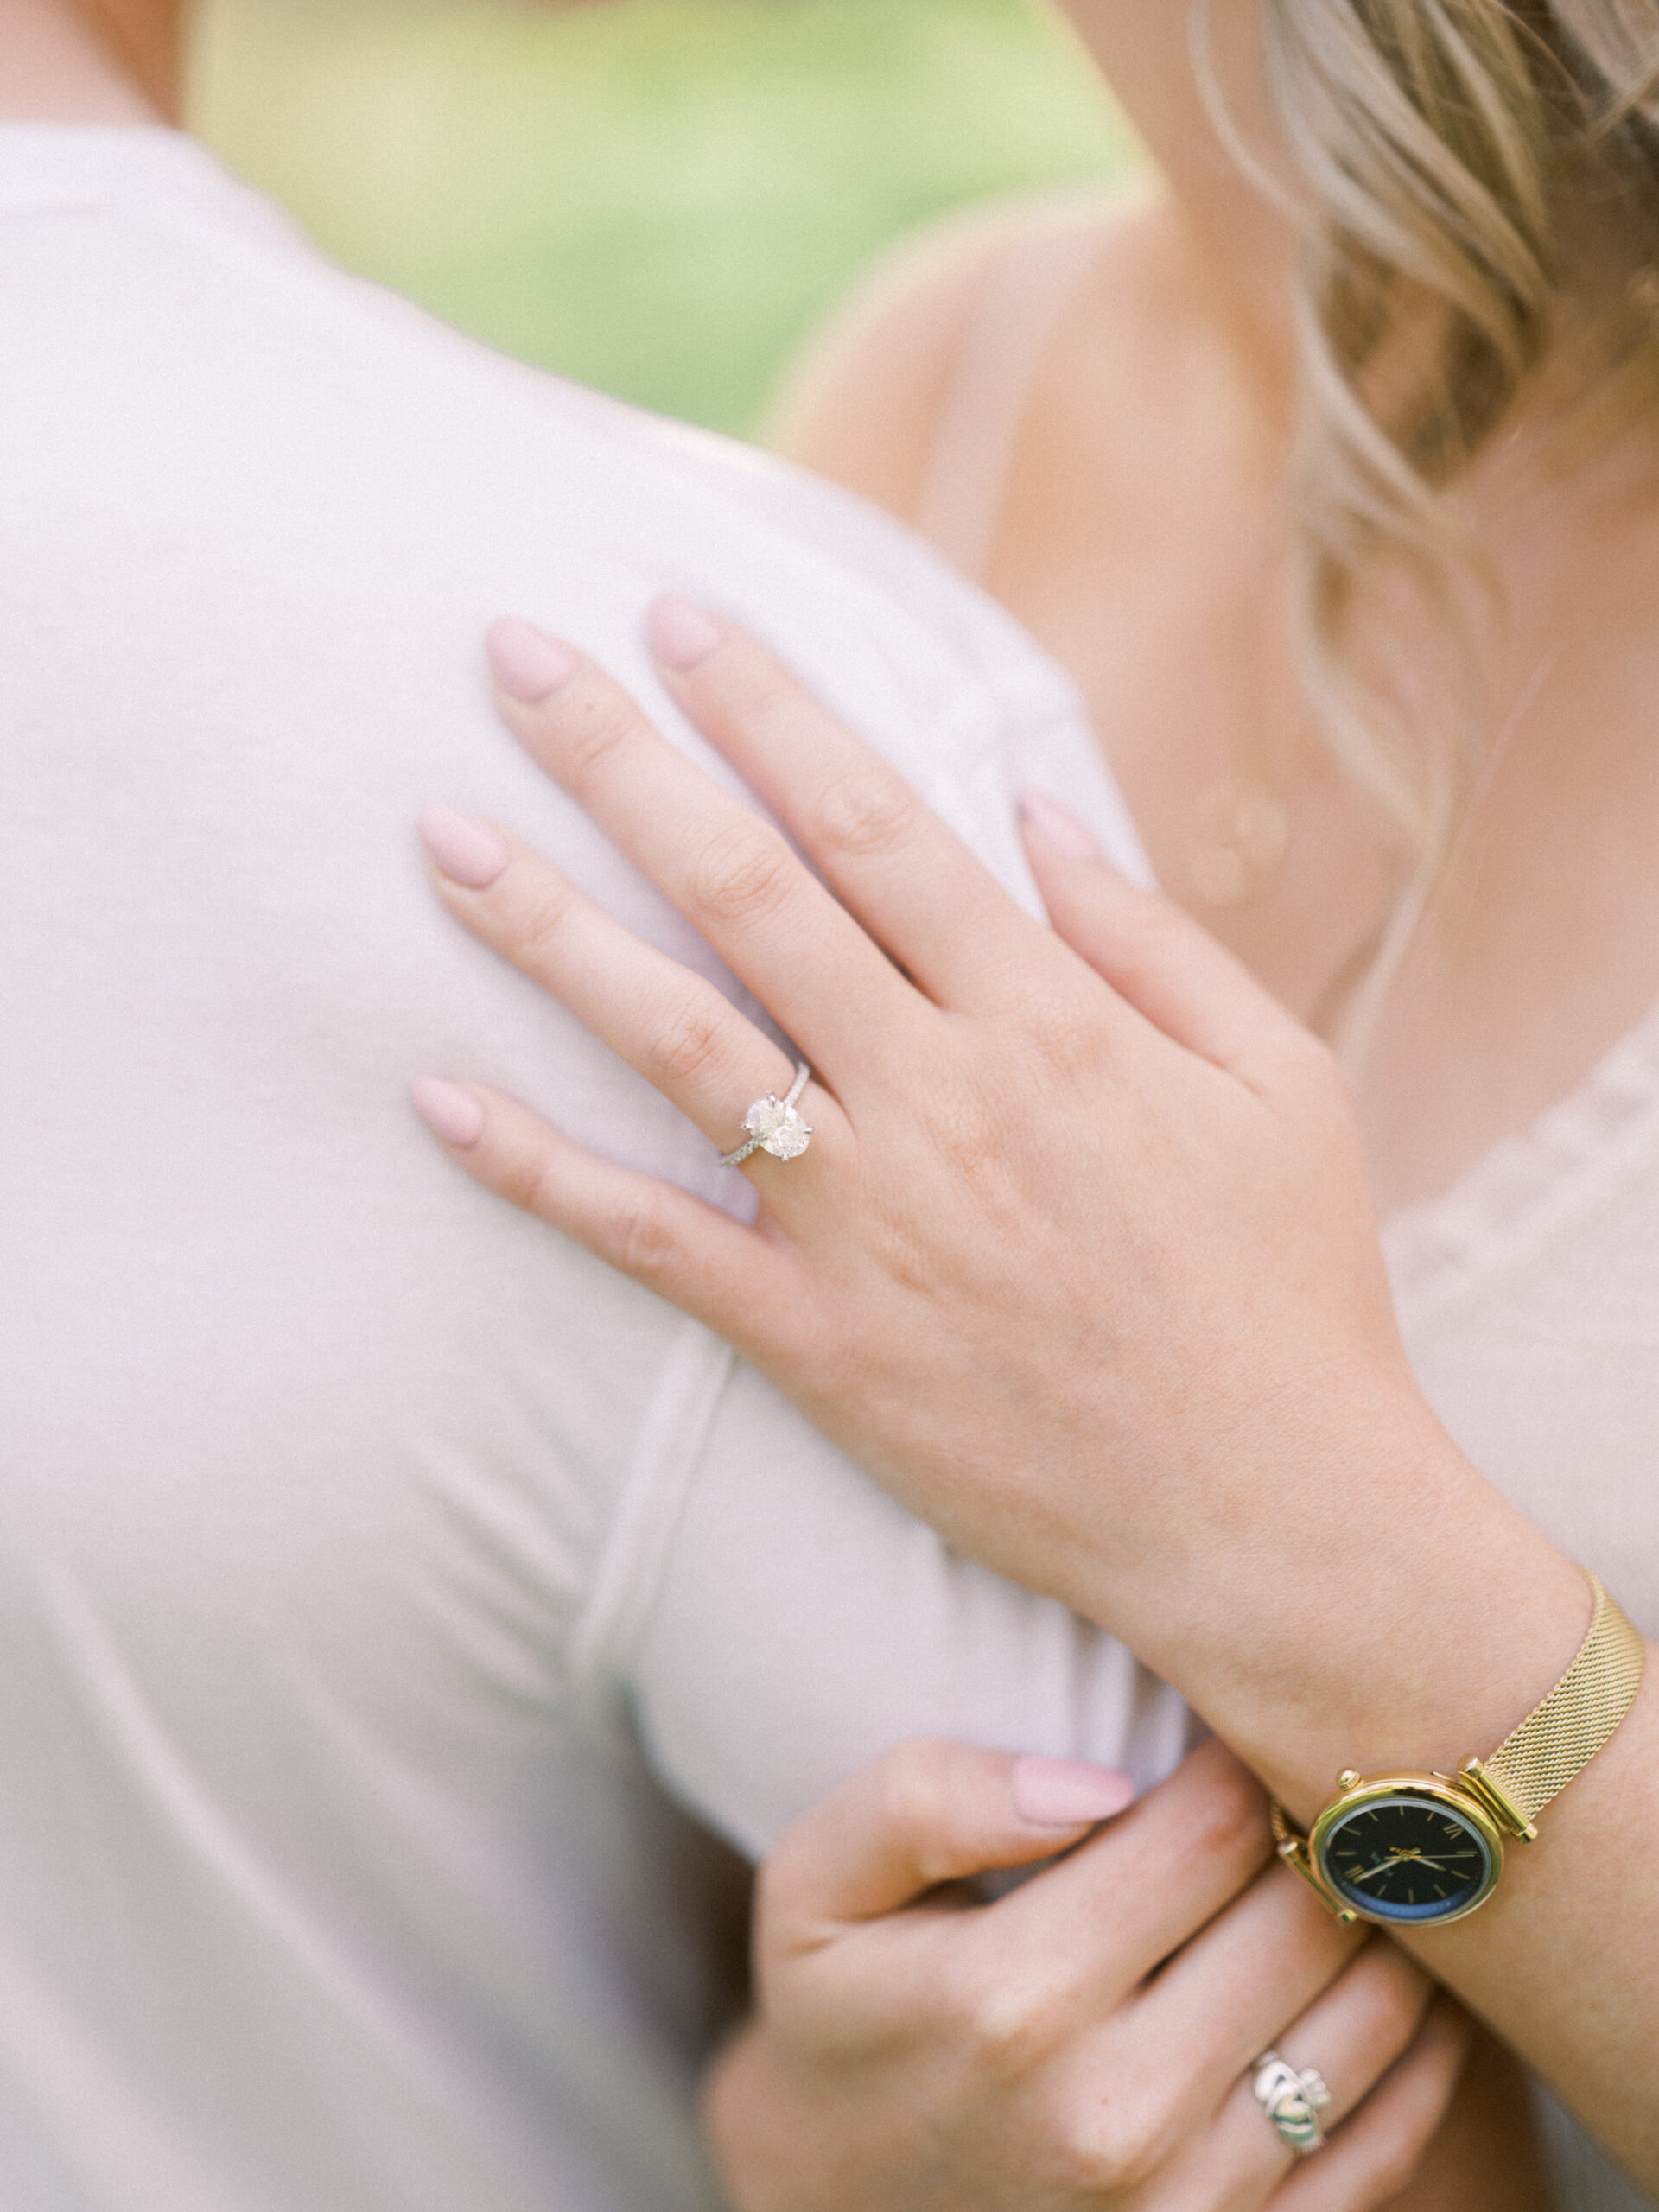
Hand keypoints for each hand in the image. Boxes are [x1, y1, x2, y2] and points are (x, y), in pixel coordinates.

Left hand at [413, 601, 1580, 1789]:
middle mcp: (940, 1096)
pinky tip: (439, 1101)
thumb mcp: (1280, 1083)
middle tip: (514, 655)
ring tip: (439, 837)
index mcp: (1050, 1016)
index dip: (765, 706)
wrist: (1268, 1516)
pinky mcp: (816, 1343)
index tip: (677, 617)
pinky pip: (652, 1242)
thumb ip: (1154, 939)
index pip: (874, 820)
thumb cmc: (1287, 1287)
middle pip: (746, 893)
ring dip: (548, 931)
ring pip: (676, 1041)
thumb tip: (1037, 816)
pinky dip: (541, 1174)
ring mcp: (866, 1222)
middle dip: (620, 761)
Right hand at [703, 1736, 1468, 2211]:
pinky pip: (1394, 2127)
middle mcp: (1115, 2112)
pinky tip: (1385, 1962)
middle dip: (1318, 1817)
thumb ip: (922, 1801)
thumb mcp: (814, 1887)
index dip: (1238, 1743)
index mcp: (1010, 1999)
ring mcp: (1191, 2203)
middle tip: (1303, 1769)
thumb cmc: (845, 2014)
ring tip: (1346, 1852)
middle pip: (1307, 1908)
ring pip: (1374, 2009)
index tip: (1229, 1712)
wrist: (845, 2211)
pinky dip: (1420, 2034)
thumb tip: (1092, 1781)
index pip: (1210, 1824)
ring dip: (1380, 1912)